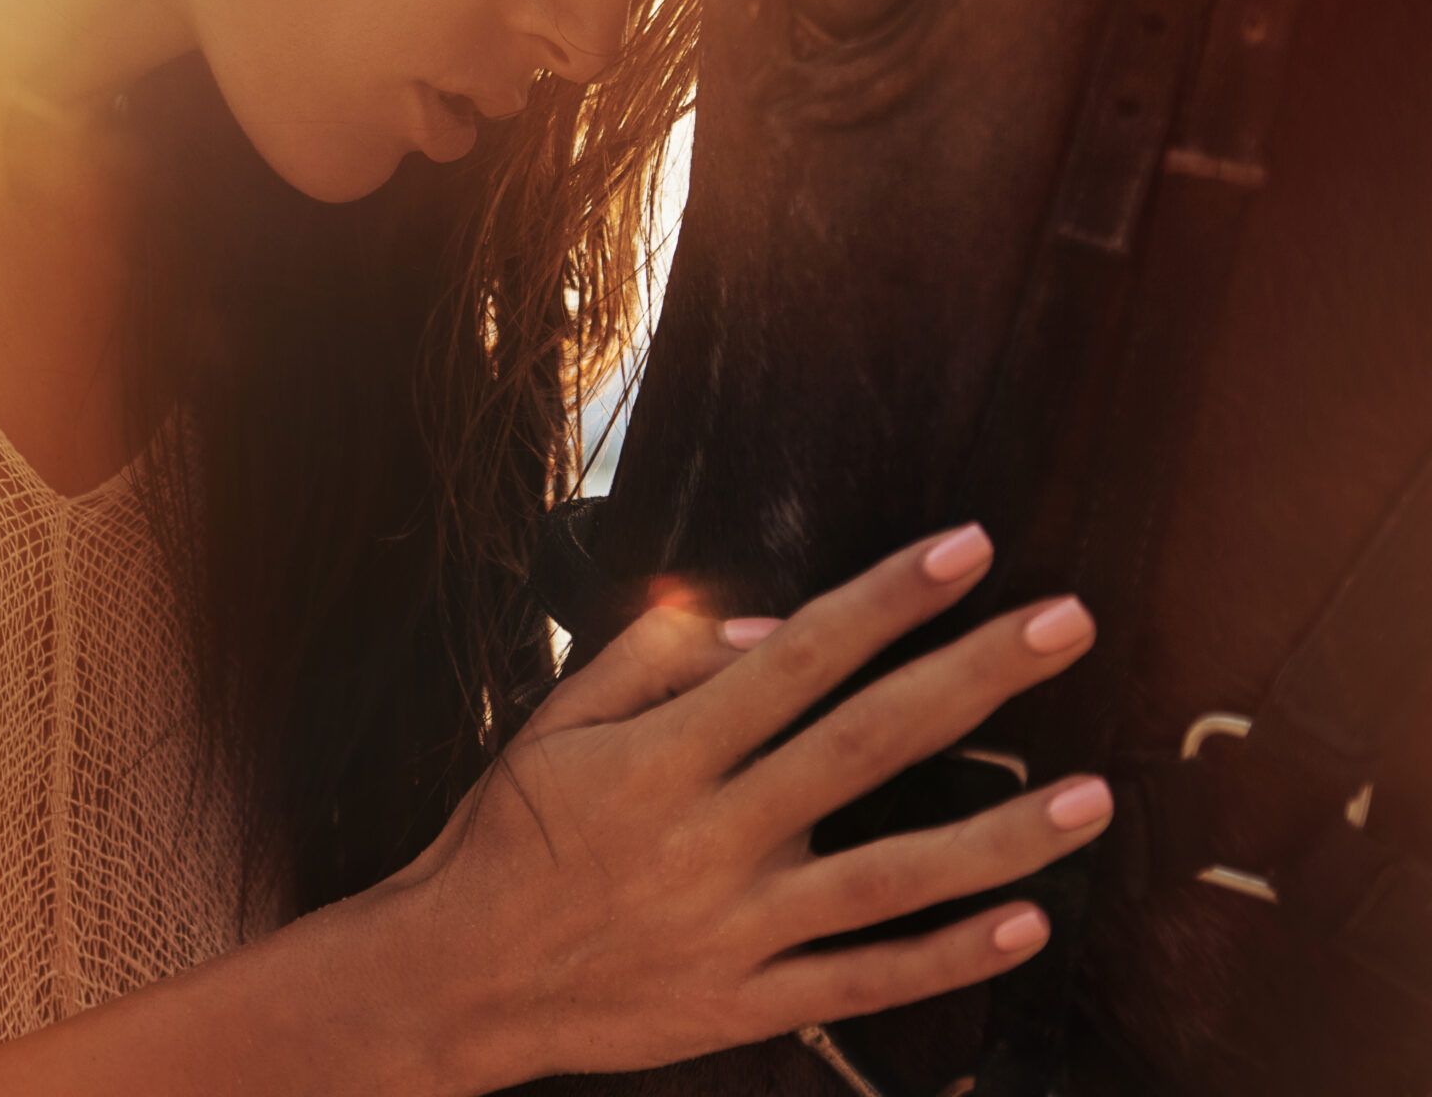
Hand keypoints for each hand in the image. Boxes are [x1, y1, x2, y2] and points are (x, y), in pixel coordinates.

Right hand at [372, 523, 1108, 1084]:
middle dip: (972, 678)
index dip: (885, 598)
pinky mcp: (745, 1003)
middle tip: (1067, 624)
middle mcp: (709, 833)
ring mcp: (734, 926)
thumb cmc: (509, 834)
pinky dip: (948, 956)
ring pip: (891, 875)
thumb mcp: (553, 725)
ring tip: (1094, 795)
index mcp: (662, 753)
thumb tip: (761, 624)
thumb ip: (652, 660)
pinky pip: (864, 982)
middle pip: (865, 744)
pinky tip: (1028, 923)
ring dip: (1000, 834)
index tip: (966, 548)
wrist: (456, 976)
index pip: (795, 656)